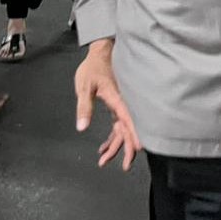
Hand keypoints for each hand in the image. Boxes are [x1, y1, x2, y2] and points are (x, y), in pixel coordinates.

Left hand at [75, 39, 141, 171]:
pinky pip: (118, 125)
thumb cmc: (93, 68)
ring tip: (104, 160)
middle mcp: (123, 104)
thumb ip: (84, 107)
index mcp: (118, 99)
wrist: (101, 53)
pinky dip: (112, 137)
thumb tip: (82, 127)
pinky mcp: (117, 105)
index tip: (138, 150)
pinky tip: (103, 147)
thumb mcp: (84, 87)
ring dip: (116, 145)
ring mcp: (121, 105)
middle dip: (127, 148)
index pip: (129, 121)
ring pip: (123, 129)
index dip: (135, 135)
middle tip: (124, 166)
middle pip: (129, 129)